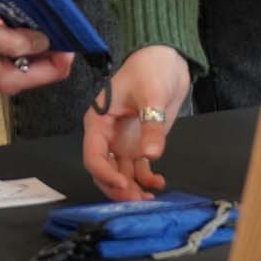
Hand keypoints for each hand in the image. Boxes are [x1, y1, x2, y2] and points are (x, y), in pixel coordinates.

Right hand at [0, 0, 73, 96]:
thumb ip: (13, 42)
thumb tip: (44, 43)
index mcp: (8, 78)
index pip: (55, 71)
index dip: (64, 50)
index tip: (66, 25)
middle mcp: (12, 76)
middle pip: (51, 62)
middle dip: (55, 39)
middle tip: (52, 14)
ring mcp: (9, 64)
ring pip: (42, 51)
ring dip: (44, 33)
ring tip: (39, 12)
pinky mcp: (7, 51)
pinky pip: (30, 42)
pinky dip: (33, 28)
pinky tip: (26, 14)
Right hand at [81, 46, 189, 200]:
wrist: (166, 59)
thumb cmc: (149, 69)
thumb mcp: (151, 95)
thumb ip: (151, 125)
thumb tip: (151, 155)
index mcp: (99, 122)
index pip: (93, 156)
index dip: (105, 174)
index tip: (124, 183)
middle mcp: (107, 136)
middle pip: (104, 171)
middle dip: (118, 188)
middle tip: (137, 201)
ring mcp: (123, 142)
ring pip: (120, 174)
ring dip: (132, 189)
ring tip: (149, 199)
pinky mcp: (140, 144)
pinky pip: (138, 169)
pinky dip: (146, 180)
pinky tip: (158, 184)